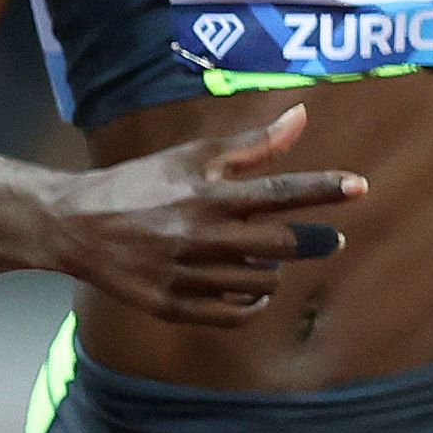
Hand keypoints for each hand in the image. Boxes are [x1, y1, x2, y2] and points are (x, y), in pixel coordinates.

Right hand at [41, 103, 365, 324]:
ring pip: (260, 283)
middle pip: (281, 245)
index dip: (323, 189)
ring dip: (275, 272)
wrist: (73, 225)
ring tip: (269, 260)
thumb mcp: (189, 156)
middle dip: (313, 240)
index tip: (359, 187)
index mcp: (205, 195)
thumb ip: (251, 145)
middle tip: (325, 238)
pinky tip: (252, 292)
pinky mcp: (170, 305)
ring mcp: (184, 275)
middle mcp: (198, 236)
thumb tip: (302, 117)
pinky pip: (232, 315)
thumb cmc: (138, 184)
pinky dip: (251, 305)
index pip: (280, 191)